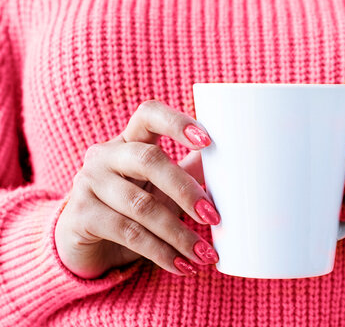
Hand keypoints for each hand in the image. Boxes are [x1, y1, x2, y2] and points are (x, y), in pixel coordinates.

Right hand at [55, 100, 220, 278]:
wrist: (84, 245)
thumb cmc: (129, 209)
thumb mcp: (158, 188)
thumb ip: (187, 171)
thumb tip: (227, 162)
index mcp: (128, 141)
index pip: (149, 114)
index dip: (178, 122)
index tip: (208, 141)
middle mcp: (104, 155)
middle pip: (149, 160)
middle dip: (187, 190)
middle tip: (214, 217)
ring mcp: (88, 183)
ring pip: (142, 205)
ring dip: (179, 234)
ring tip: (205, 254)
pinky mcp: (81, 216)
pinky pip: (129, 233)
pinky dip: (161, 253)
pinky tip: (183, 267)